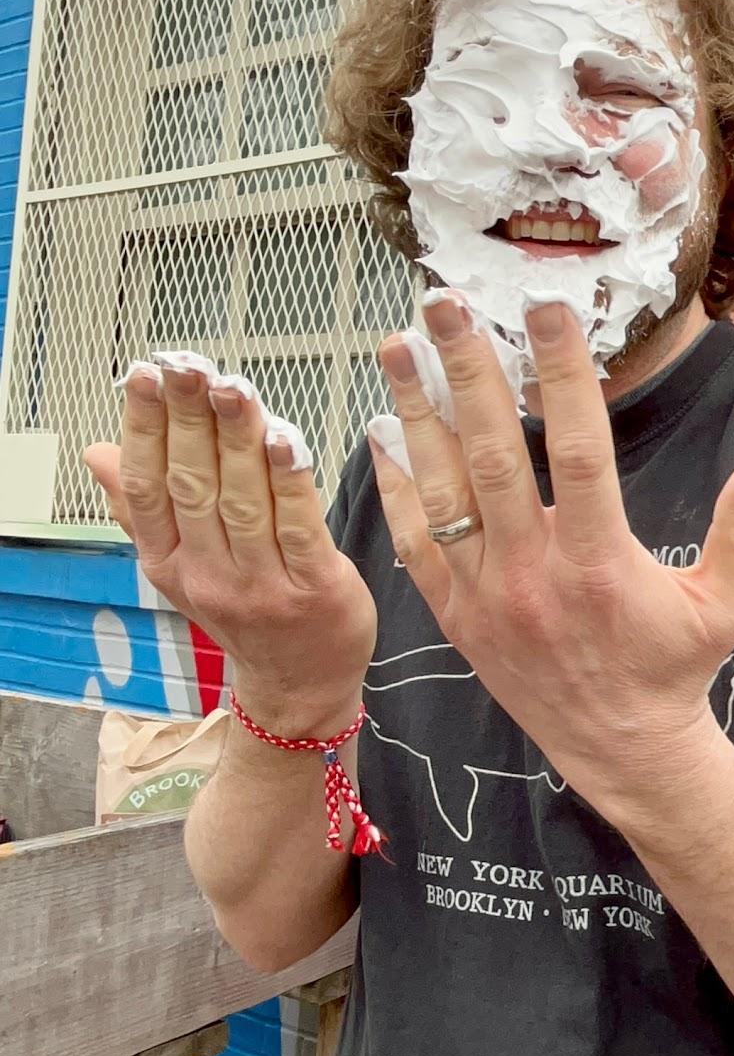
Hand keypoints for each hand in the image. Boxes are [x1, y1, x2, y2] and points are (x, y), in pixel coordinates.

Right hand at [84, 368, 376, 734]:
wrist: (300, 689)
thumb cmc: (247, 615)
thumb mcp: (181, 566)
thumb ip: (142, 508)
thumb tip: (97, 452)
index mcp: (170, 563)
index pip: (147, 487)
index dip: (143, 429)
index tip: (144, 376)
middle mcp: (209, 575)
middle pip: (192, 485)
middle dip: (187, 418)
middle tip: (186, 366)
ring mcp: (261, 585)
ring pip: (242, 500)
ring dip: (236, 439)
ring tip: (231, 387)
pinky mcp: (314, 589)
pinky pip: (298, 527)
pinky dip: (289, 482)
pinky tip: (284, 440)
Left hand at [371, 295, 733, 821]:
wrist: (620, 750)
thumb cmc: (674, 669)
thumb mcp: (724, 604)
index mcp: (600, 563)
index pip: (578, 450)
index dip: (560, 377)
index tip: (546, 311)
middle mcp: (533, 575)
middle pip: (491, 455)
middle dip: (466, 372)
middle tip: (444, 303)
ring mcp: (486, 596)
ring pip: (442, 491)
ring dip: (416, 413)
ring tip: (397, 346)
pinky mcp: (456, 616)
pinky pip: (414, 543)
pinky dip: (394, 486)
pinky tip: (380, 431)